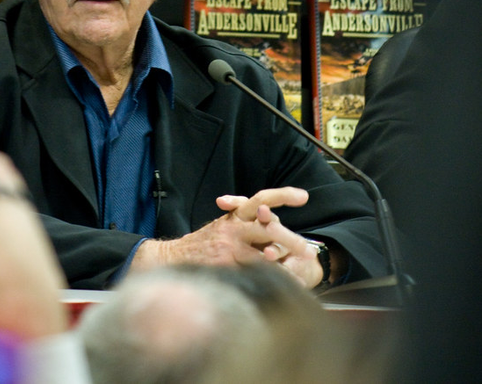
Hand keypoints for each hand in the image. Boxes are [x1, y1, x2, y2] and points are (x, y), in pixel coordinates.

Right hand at [132, 187, 322, 286]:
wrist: (173, 258)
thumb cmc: (203, 243)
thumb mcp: (223, 224)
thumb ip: (243, 220)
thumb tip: (268, 216)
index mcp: (234, 216)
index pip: (261, 199)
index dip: (282, 195)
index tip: (303, 197)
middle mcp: (232, 228)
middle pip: (268, 227)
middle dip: (291, 239)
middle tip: (309, 251)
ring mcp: (229, 249)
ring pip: (264, 255)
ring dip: (284, 264)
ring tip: (300, 273)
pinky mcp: (226, 268)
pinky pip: (253, 274)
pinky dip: (269, 281)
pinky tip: (282, 286)